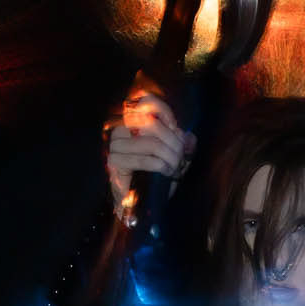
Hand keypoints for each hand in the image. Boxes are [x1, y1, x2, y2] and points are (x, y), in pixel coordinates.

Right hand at [102, 73, 195, 209]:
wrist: (140, 204)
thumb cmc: (157, 177)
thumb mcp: (176, 158)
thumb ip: (184, 145)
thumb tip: (189, 137)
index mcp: (134, 122)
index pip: (146, 101)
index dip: (164, 111)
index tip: (176, 128)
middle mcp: (122, 129)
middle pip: (152, 123)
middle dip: (172, 142)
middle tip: (180, 157)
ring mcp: (116, 145)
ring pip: (151, 143)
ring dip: (169, 157)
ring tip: (174, 168)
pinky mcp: (114, 162)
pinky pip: (144, 159)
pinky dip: (160, 166)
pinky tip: (165, 172)